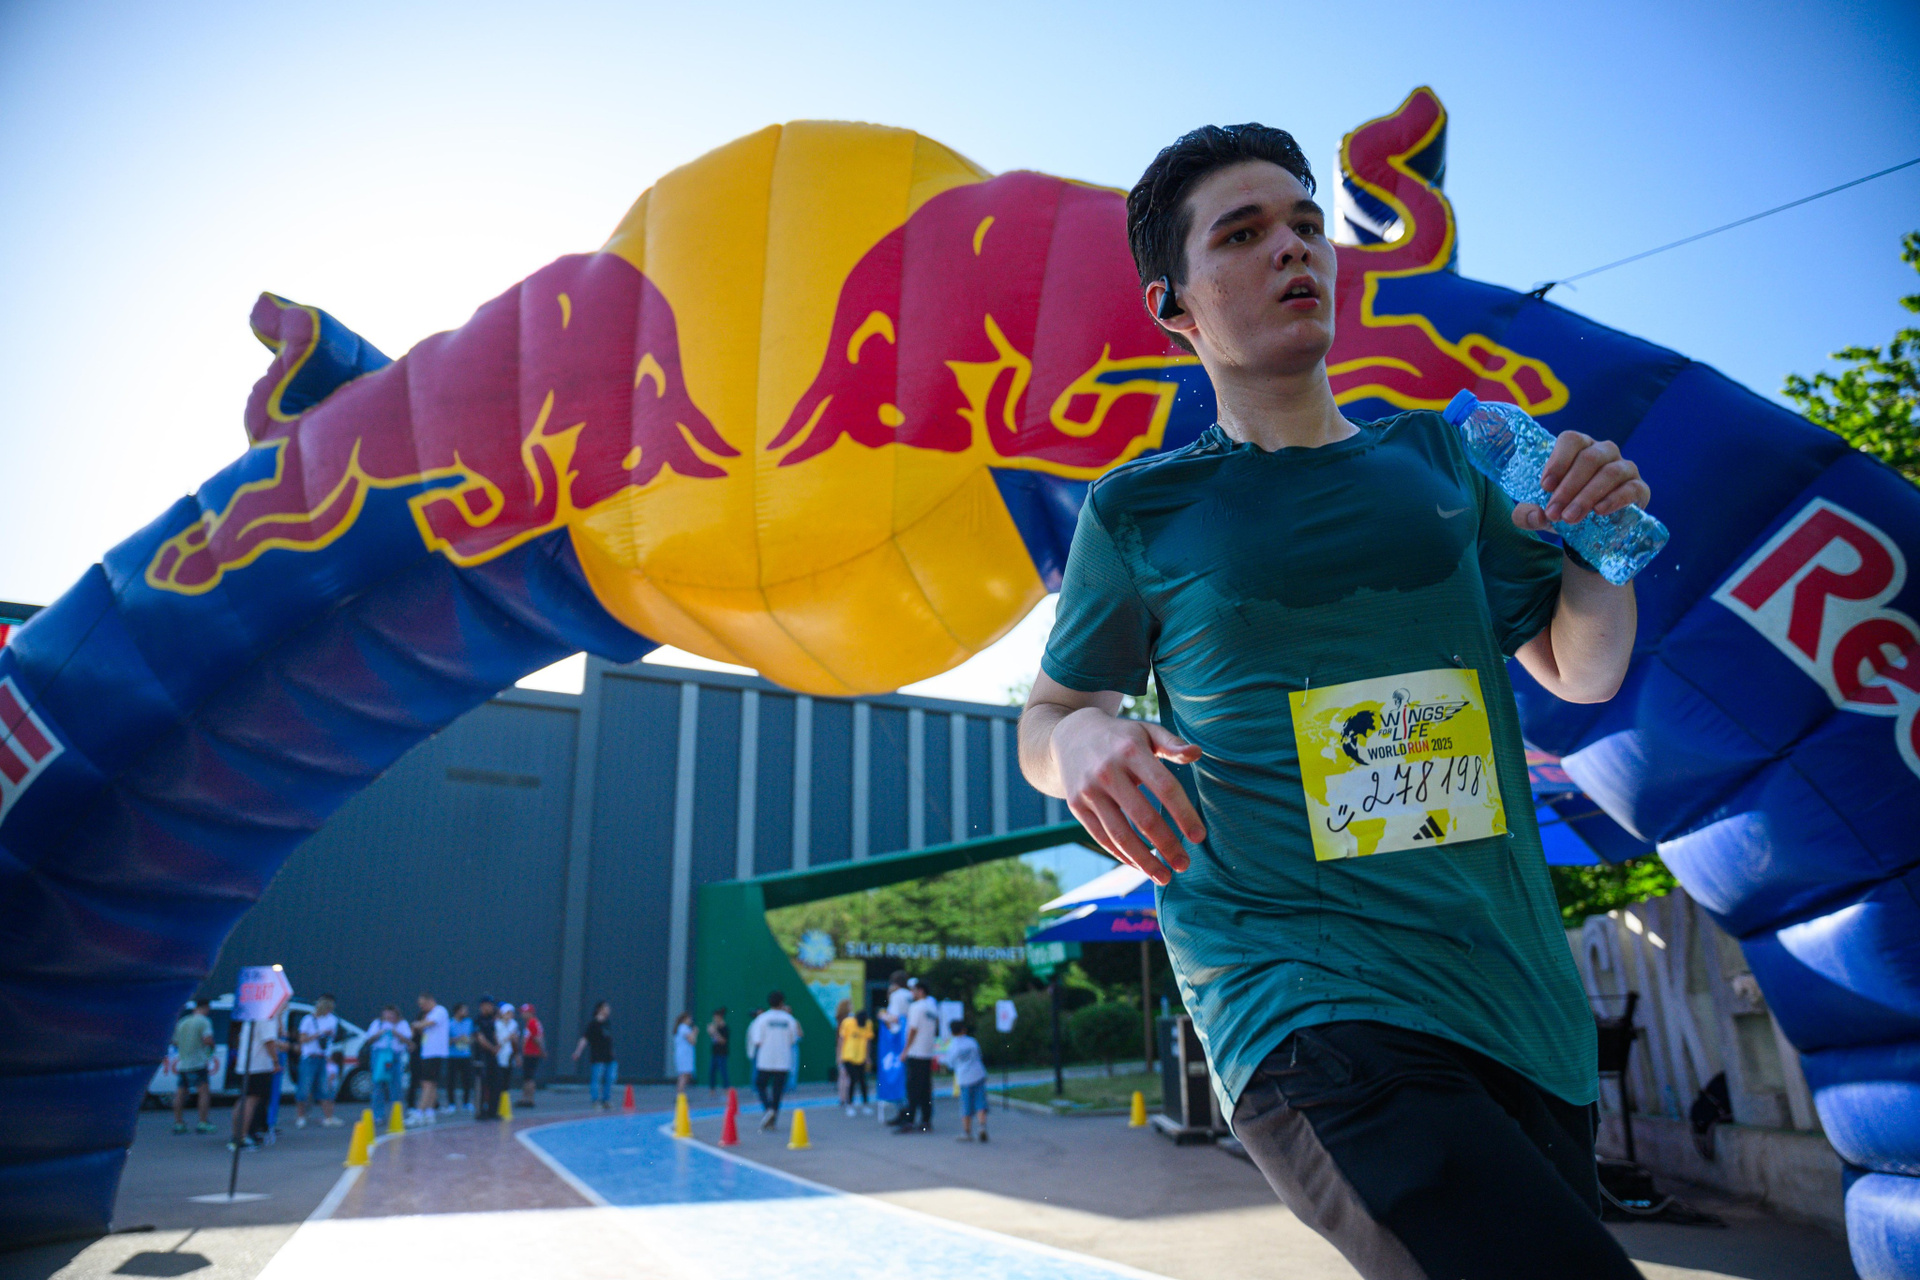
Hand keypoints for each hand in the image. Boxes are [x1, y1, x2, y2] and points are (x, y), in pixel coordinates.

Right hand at [1051, 708, 1206, 883]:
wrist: (1070, 735)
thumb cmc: (1120, 737)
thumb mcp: (1146, 732)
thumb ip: (1172, 743)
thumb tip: (1197, 753)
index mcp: (1131, 751)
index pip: (1165, 787)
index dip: (1184, 814)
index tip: (1200, 837)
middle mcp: (1108, 771)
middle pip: (1143, 817)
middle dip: (1167, 845)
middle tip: (1185, 865)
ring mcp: (1089, 791)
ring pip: (1120, 834)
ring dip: (1144, 860)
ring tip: (1165, 876)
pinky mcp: (1076, 806)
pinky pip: (1102, 837)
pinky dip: (1122, 855)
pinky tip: (1140, 866)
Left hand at [1512, 431, 1649, 532]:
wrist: (1593, 531)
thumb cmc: (1564, 509)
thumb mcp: (1541, 513)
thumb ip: (1527, 515)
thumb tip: (1535, 515)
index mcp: (1579, 448)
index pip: (1571, 440)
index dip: (1558, 460)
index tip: (1545, 486)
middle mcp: (1604, 452)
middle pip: (1589, 459)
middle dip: (1568, 487)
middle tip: (1554, 513)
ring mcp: (1625, 468)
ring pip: (1609, 472)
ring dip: (1587, 496)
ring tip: (1570, 517)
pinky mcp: (1639, 488)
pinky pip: (1631, 488)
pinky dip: (1614, 499)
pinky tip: (1599, 511)